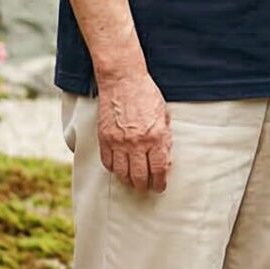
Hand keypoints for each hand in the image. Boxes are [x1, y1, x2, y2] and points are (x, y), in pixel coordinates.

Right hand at [95, 70, 170, 193]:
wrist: (123, 80)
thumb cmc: (146, 94)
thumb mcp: (164, 115)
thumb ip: (165, 138)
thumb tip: (165, 158)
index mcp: (155, 136)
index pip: (159, 169)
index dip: (160, 182)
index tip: (159, 186)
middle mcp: (136, 142)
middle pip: (140, 176)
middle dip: (144, 186)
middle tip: (146, 188)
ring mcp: (118, 142)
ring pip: (122, 173)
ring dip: (128, 180)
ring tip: (132, 182)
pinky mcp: (104, 138)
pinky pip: (108, 162)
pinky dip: (113, 169)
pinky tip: (119, 169)